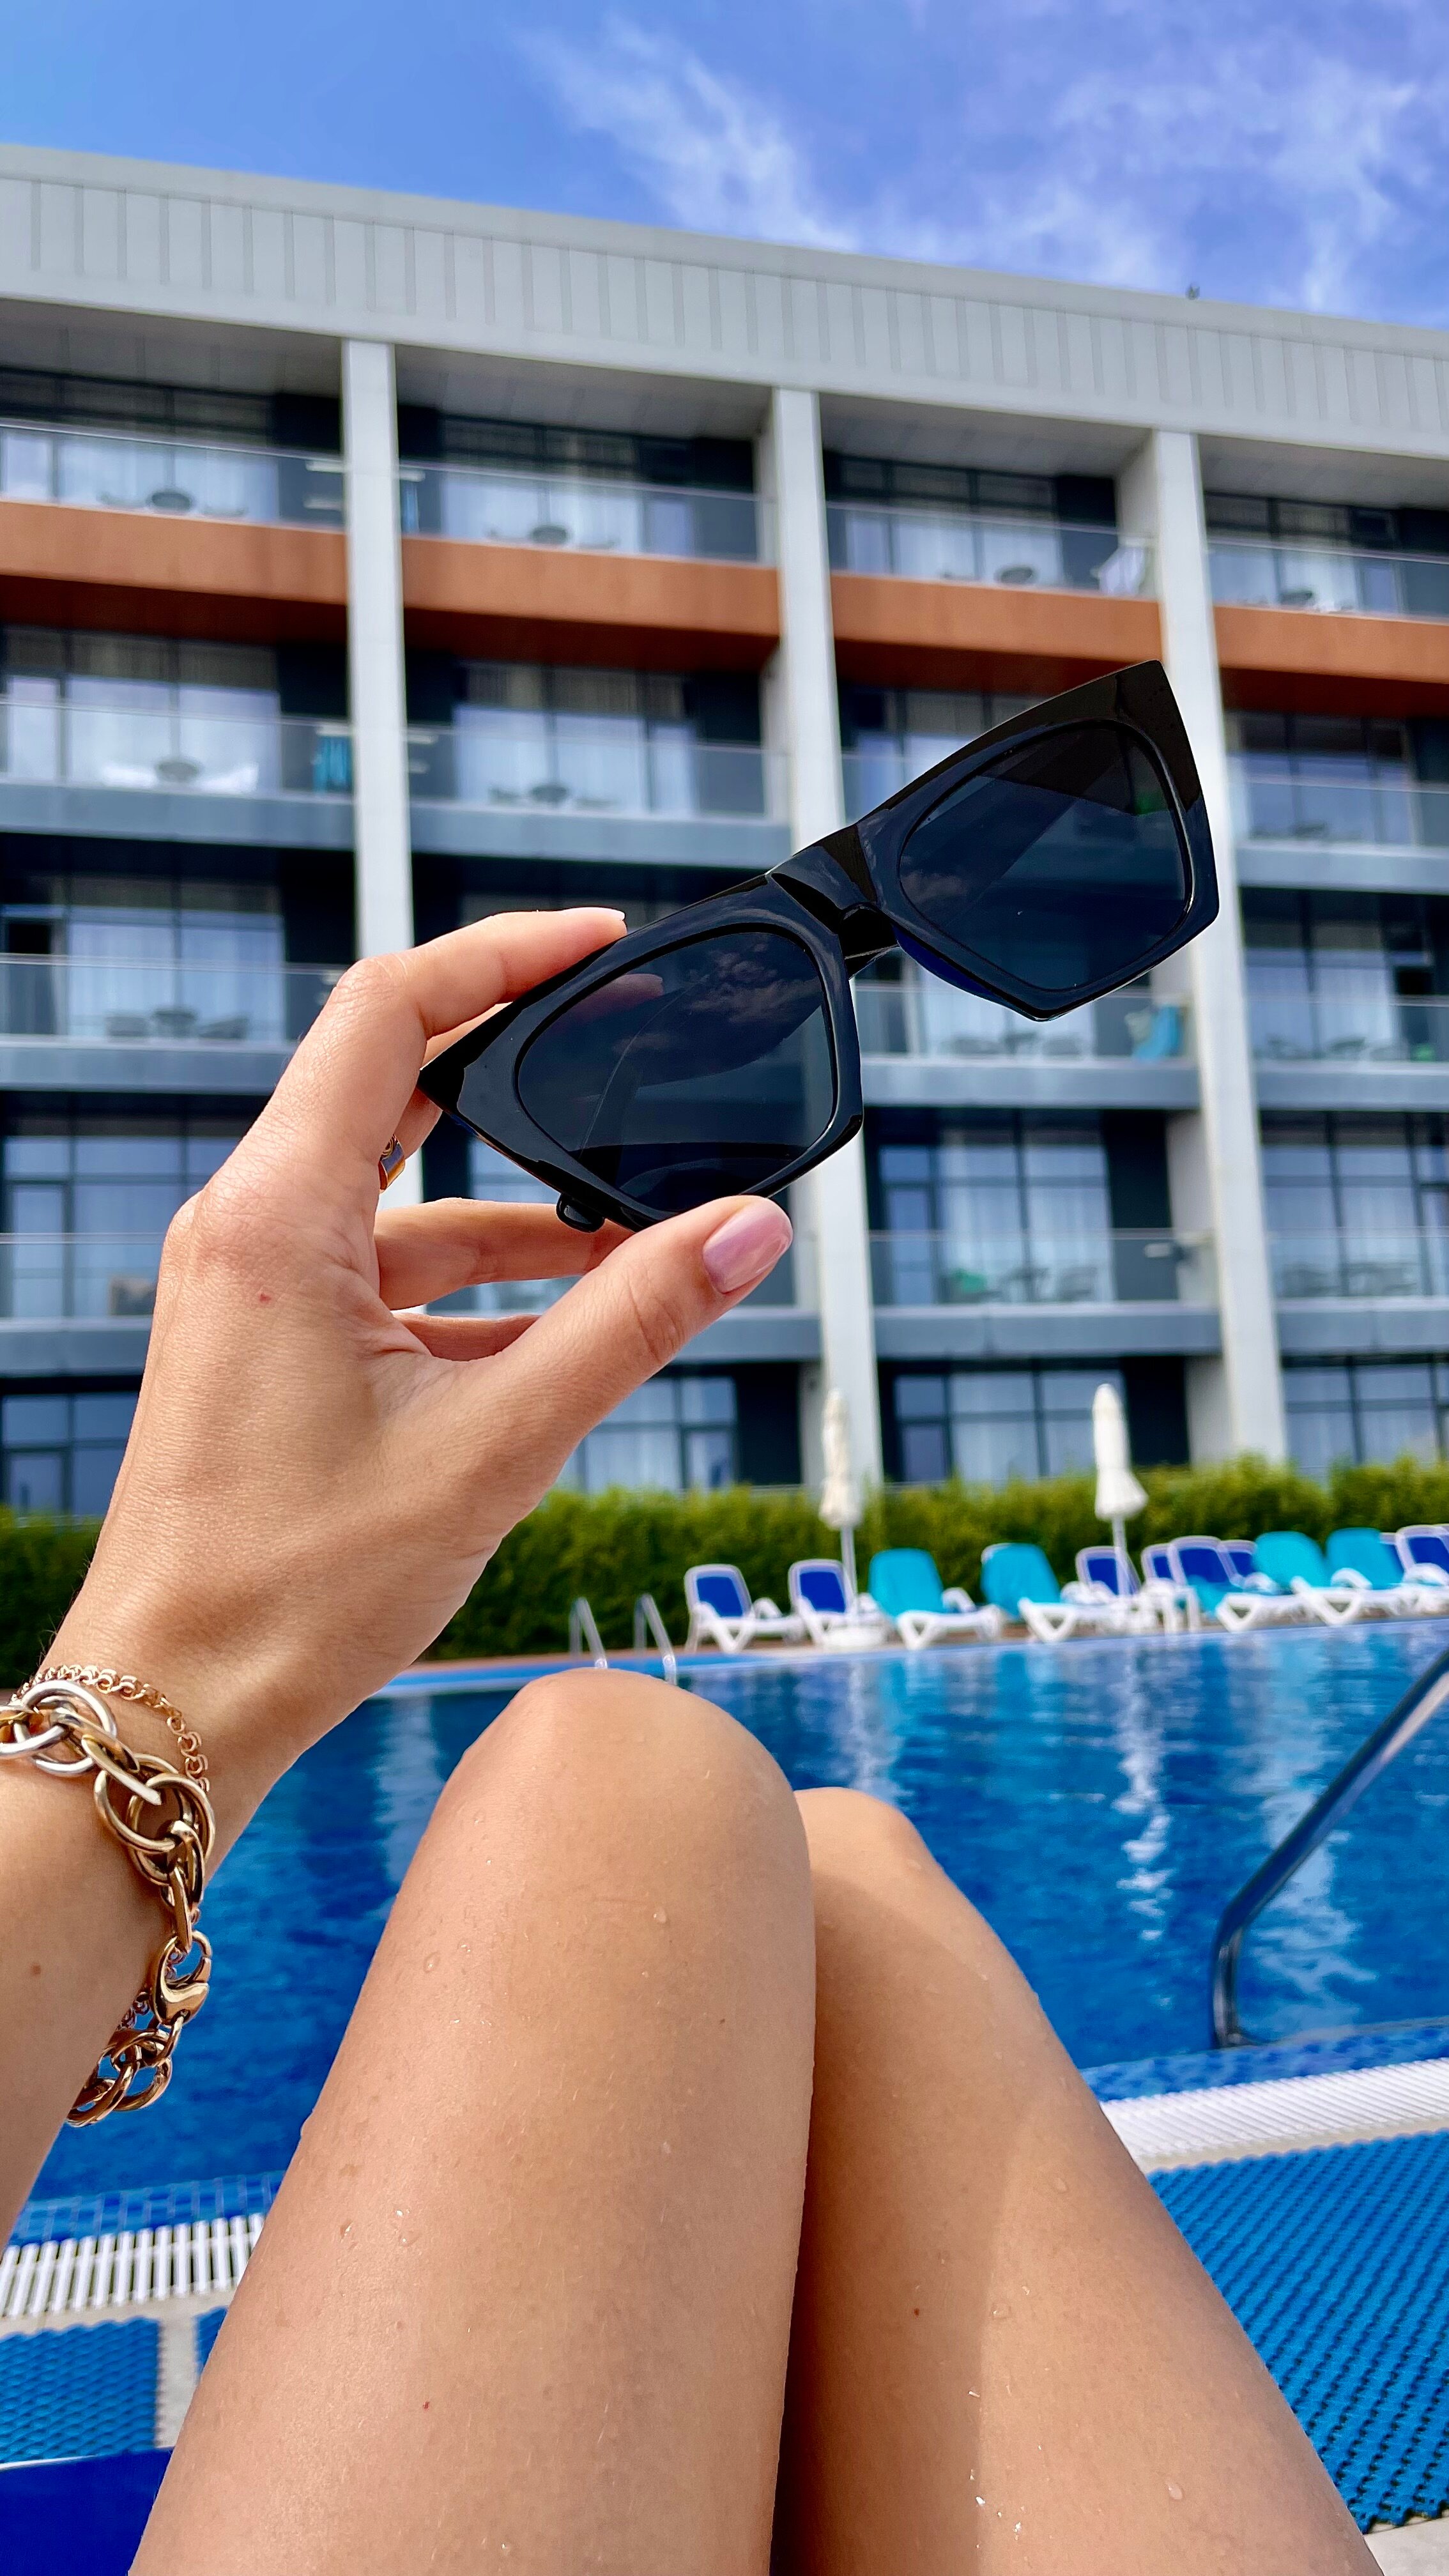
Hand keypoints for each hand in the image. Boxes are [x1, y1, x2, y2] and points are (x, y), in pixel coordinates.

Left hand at [49, 910, 793, 1839]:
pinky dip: (468, 1292)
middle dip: (518, 1075)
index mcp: (278, 1217)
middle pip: (393, 1088)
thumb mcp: (496, 1447)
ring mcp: (249, 1289)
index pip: (387, 1012)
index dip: (499, 955)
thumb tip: (745, 1231)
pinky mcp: (264, 1346)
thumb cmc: (297, 1590)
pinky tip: (557, 1340)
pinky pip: (379, 1278)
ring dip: (511, 1220)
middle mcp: (248, 1229)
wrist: (177, 1702)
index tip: (595, 941)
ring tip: (633, 1246)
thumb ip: (631, 1327)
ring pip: (400, 1204)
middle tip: (625, 1059)